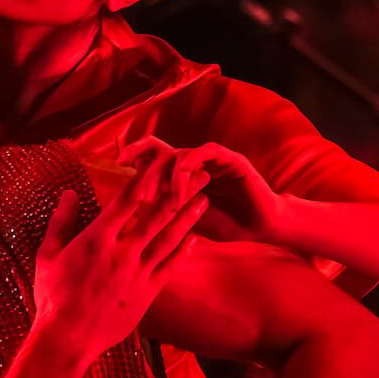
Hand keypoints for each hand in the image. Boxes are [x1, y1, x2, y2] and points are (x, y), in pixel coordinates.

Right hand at [31, 157, 205, 359]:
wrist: (68, 338)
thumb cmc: (53, 297)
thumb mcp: (48, 256)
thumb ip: (61, 222)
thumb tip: (68, 194)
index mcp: (97, 238)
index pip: (127, 199)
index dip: (146, 178)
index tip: (161, 163)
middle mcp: (122, 251)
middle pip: (157, 214)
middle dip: (179, 191)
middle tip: (197, 175)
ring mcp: (137, 272)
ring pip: (169, 238)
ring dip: (188, 217)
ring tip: (204, 200)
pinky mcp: (146, 293)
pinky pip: (169, 267)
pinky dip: (183, 251)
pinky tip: (194, 238)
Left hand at [118, 136, 283, 244]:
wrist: (261, 226)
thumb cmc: (225, 224)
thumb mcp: (186, 221)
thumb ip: (165, 212)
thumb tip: (131, 213)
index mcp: (182, 172)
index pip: (153, 155)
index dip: (135, 153)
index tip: (117, 164)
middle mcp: (194, 161)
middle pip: (160, 151)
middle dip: (144, 171)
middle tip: (137, 196)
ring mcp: (212, 158)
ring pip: (178, 154)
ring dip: (165, 178)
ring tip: (160, 202)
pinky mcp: (230, 159)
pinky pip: (203, 154)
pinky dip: (187, 173)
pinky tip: (180, 194)